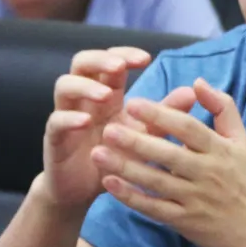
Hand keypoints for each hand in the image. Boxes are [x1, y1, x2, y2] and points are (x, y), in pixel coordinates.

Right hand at [41, 47, 195, 210]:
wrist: (86, 191)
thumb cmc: (116, 158)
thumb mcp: (144, 135)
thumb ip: (163, 114)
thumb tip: (191, 92)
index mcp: (107, 94)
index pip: (110, 61)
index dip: (125, 54)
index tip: (146, 58)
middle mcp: (84, 99)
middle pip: (82, 63)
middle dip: (100, 59)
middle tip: (120, 65)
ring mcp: (66, 116)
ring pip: (64, 86)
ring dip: (85, 86)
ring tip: (105, 94)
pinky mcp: (54, 139)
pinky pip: (56, 122)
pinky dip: (69, 119)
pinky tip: (85, 122)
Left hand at [91, 78, 245, 246]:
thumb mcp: (241, 140)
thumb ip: (222, 107)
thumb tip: (198, 81)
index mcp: (220, 149)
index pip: (188, 128)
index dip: (161, 115)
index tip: (134, 103)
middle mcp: (207, 173)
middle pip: (168, 155)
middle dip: (136, 141)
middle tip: (108, 127)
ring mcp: (195, 199)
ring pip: (155, 182)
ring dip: (125, 167)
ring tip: (97, 152)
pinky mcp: (185, 221)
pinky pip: (153, 208)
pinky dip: (131, 197)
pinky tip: (109, 183)